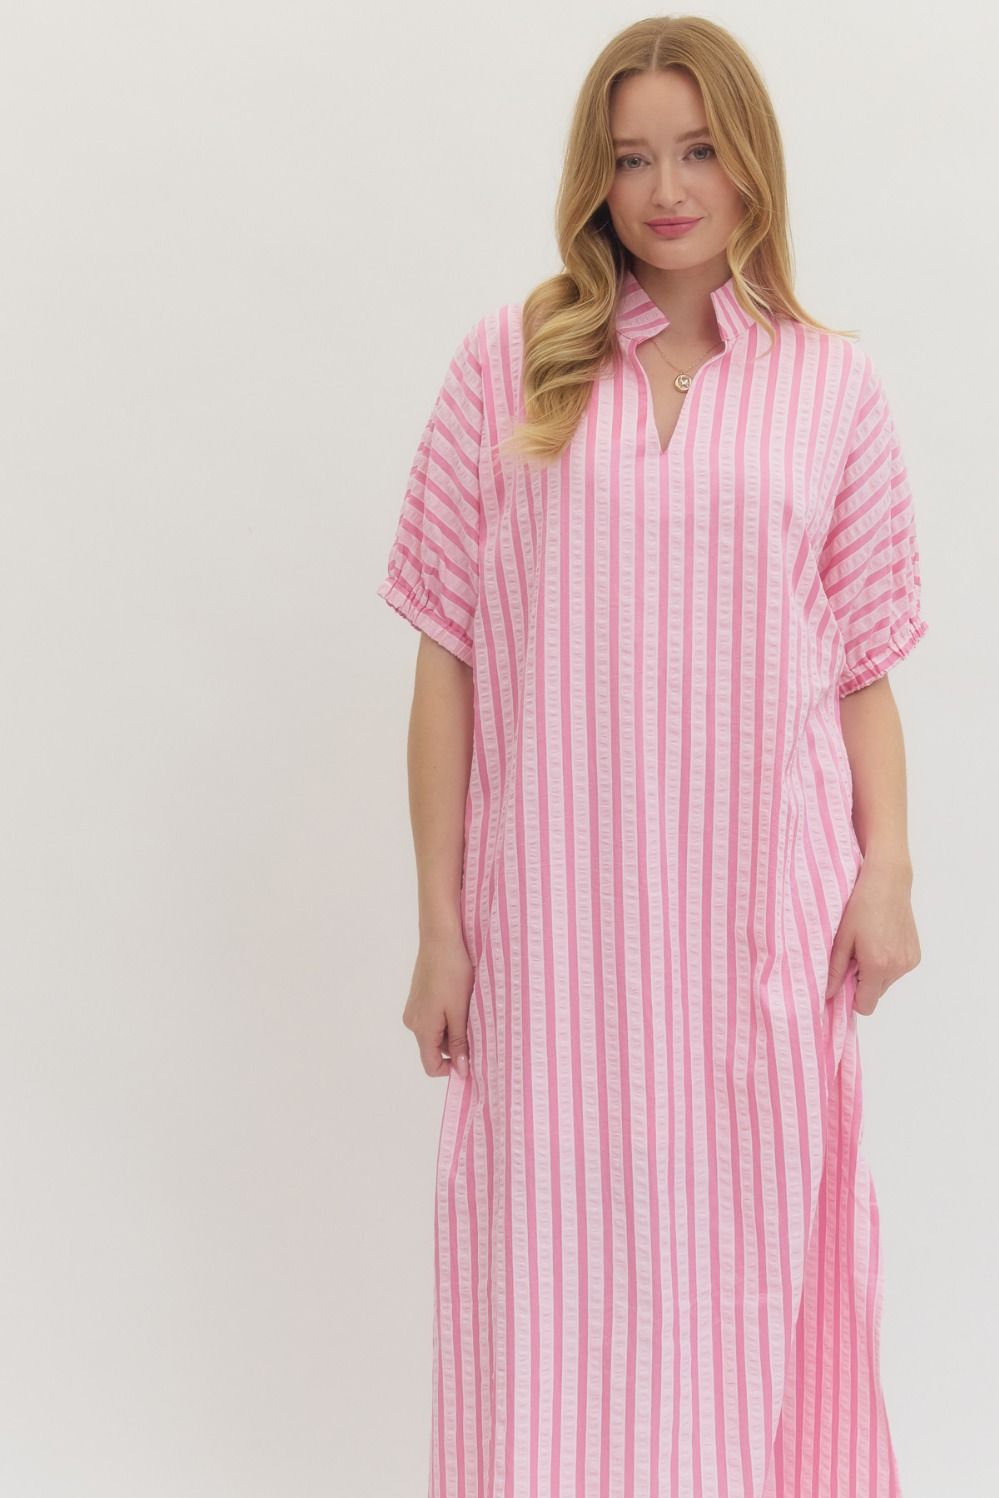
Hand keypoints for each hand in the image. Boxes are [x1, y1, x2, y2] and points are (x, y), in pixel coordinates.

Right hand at [402, 929, 474, 1080]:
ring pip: (436, 1032)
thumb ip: (458, 1042)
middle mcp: (413, 1022)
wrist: (440, 938)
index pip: (432, 1066)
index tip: (473, 1058)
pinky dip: (448, 1016)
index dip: (453, 1069)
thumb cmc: (452, 972)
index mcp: (422, 1028)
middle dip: (456, 1045)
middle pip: (435, 1049)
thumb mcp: (460, 1011)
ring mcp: (414, 1009)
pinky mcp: (418, 997)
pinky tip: (460, 1000)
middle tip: (477, 1028)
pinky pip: (433, 1018)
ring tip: (470, 1010)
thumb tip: (461, 1071)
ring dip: (453, 1029)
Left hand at [825, 855, 921, 1015]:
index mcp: (878, 966)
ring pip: (886, 982)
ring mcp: (910, 961)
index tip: (843, 979)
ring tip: (867, 944)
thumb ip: (835, 970)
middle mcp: (898, 968)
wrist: (887, 883)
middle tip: (853, 955)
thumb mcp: (842, 938)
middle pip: (876, 993)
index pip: (866, 1005)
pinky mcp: (915, 954)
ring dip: (875, 972)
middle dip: (863, 981)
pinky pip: (897, 970)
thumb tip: (827, 994)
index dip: (851, 996)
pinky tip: (880, 940)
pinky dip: (887, 963)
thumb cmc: (860, 906)